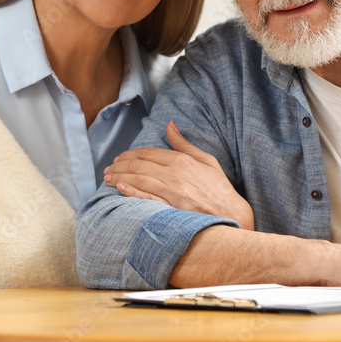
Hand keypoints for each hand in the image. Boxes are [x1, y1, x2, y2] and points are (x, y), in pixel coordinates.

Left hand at [104, 121, 254, 229]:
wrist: (232, 216)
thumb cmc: (220, 188)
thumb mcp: (206, 160)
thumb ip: (184, 144)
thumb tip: (169, 125)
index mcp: (183, 161)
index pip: (149, 153)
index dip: (130, 154)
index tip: (119, 157)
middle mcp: (175, 175)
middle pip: (139, 166)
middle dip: (119, 166)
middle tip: (108, 168)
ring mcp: (173, 193)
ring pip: (139, 181)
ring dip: (119, 178)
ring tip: (108, 178)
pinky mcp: (172, 210)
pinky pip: (146, 199)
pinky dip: (130, 193)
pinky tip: (120, 189)